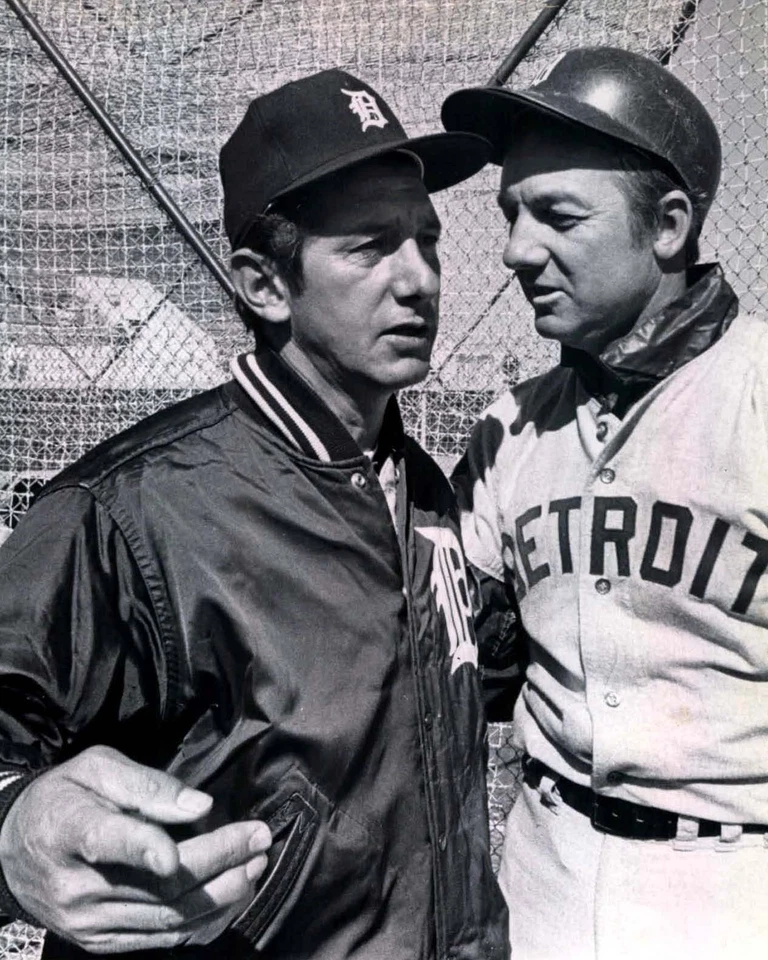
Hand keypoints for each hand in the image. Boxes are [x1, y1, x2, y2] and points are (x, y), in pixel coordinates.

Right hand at [0, 745, 270, 952]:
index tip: (186, 842)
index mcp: (70, 829)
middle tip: (260, 839)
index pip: (110, 840)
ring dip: (222, 893)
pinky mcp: (100, 941)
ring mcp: (89, 921)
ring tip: (256, 865)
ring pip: (168, 916)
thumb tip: (199, 806)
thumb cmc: (63, 797)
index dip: (147, 846)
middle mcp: (78, 885)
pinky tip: (230, 897)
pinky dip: (203, 922)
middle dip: (221, 860)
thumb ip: (145, 784)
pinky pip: (161, 937)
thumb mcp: (95, 768)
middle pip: (160, 882)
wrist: (12, 849)